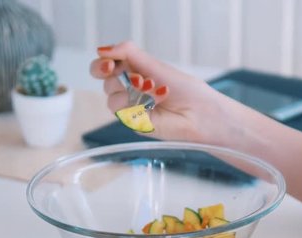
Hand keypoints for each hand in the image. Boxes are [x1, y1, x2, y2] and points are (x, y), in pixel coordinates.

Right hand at [90, 41, 245, 144]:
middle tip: (128, 75)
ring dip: (134, 92)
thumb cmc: (185, 90)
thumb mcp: (155, 66)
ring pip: (112, 99)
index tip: (108, 62)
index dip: (101, 64)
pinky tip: (157, 101)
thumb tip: (103, 49)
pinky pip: (124, 113)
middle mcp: (130, 90)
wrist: (200, 113)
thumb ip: (129, 54)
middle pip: (105, 82)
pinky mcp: (134, 123)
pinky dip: (139, 105)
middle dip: (116, 76)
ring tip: (155, 90)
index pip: (105, 66)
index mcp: (134, 72)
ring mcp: (131, 108)